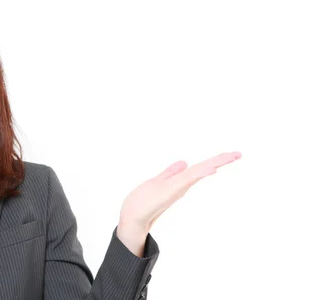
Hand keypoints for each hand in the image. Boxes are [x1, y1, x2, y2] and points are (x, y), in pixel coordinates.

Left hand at [119, 151, 241, 232]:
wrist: (132, 217)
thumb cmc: (143, 202)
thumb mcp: (158, 182)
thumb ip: (170, 173)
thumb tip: (185, 163)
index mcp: (179, 181)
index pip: (199, 168)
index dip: (215, 161)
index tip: (232, 154)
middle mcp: (181, 184)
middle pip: (203, 169)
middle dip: (220, 161)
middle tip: (238, 154)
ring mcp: (177, 188)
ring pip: (198, 173)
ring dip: (214, 164)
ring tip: (231, 156)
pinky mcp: (171, 192)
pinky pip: (188, 180)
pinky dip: (200, 174)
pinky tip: (211, 169)